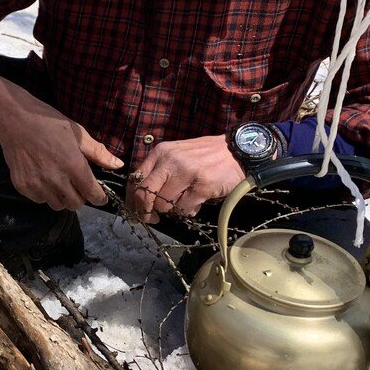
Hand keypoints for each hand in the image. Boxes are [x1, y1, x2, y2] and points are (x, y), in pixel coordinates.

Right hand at [0, 73, 122, 210]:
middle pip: (75, 204)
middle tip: (76, 185)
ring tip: (58, 182)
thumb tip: (117, 165)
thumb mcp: (77, 133)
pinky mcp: (23, 187)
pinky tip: (43, 179)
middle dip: (80, 197)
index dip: (99, 197)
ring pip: (57, 205)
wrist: (14, 121)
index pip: (92, 194)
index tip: (99, 196)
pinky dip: (44, 194)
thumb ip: (98, 152)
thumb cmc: (48, 122)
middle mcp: (56, 180)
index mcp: (73, 165)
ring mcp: (38, 185)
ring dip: (61, 197)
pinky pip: (40, 200)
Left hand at [127, 135, 244, 222]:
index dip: (132, 199)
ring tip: (184, 201)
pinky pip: (184, 209)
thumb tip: (139, 197)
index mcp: (160, 153)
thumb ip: (159, 171)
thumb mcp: (176, 155)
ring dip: (171, 209)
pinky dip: (188, 210)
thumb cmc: (204, 156)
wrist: (237, 151)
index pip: (135, 179)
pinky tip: (196, 202)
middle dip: (144, 211)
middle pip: (144, 194)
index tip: (136, 210)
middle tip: (151, 218)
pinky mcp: (202, 186)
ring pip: (163, 204)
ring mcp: (186, 173)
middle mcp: (170, 161)